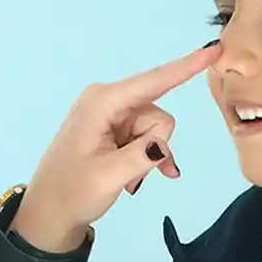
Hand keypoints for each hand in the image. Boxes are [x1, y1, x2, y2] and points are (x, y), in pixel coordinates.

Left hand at [10, 43, 220, 251]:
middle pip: (157, 114)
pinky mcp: (112, 127)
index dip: (186, 66)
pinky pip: (145, 136)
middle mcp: (107, 99)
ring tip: (129, 178)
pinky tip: (138, 178)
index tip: (212, 49)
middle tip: (132, 172)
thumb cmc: (72, 193)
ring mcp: (110, 114)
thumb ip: (143, 156)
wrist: (49, 213)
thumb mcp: (109, 176)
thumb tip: (163, 145)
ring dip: (150, 156)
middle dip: (155, 145)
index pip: (154, 81)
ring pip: (154, 129)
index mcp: (102, 102)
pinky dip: (146, 156)